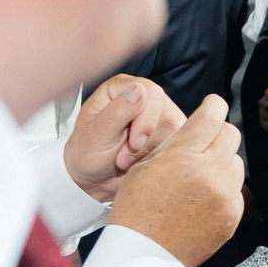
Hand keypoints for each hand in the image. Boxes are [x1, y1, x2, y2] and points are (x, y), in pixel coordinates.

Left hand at [63, 75, 184, 199]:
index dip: (147, 120)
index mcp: (121, 87)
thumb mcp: (96, 135)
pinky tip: (141, 162)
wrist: (94, 178)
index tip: (134, 144)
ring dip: (150, 153)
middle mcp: (144, 95)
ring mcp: (159, 114)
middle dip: (147, 142)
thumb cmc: (87, 152)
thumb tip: (139, 89)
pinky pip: (179, 145)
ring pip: (174, 132)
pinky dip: (160, 158)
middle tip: (123, 159)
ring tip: (126, 162)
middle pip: (166, 114)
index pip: (151, 93)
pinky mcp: (170, 133)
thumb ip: (116, 112)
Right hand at [105, 97, 243, 266]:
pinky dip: (223, 188)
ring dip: (222, 161)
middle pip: (231, 135)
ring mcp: (225, 196)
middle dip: (218, 132)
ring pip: (236, 162)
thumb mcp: (144, 166)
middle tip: (204, 140)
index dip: (213, 105)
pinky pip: (235, 189)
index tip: (213, 104)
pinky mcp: (232, 215)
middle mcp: (210, 174)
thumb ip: (173, 143)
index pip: (212, 116)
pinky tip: (202, 197)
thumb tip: (196, 124)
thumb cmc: (136, 209)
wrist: (144, 255)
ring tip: (200, 173)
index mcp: (184, 157)